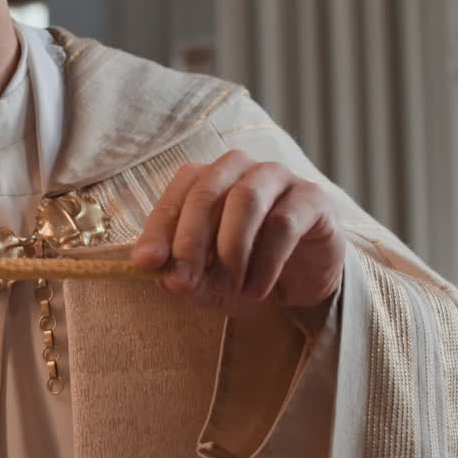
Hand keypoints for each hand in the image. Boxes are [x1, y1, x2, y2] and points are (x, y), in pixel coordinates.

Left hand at [131, 150, 344, 310]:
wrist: (303, 282)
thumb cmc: (246, 270)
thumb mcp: (207, 280)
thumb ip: (184, 275)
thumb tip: (161, 276)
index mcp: (205, 178)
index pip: (175, 196)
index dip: (158, 230)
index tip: (146, 263)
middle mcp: (238, 168)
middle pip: (207, 192)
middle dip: (190, 240)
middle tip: (184, 281)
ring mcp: (277, 177)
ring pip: (245, 201)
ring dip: (230, 251)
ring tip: (227, 288)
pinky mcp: (311, 198)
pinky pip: (283, 223)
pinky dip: (265, 262)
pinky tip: (256, 289)